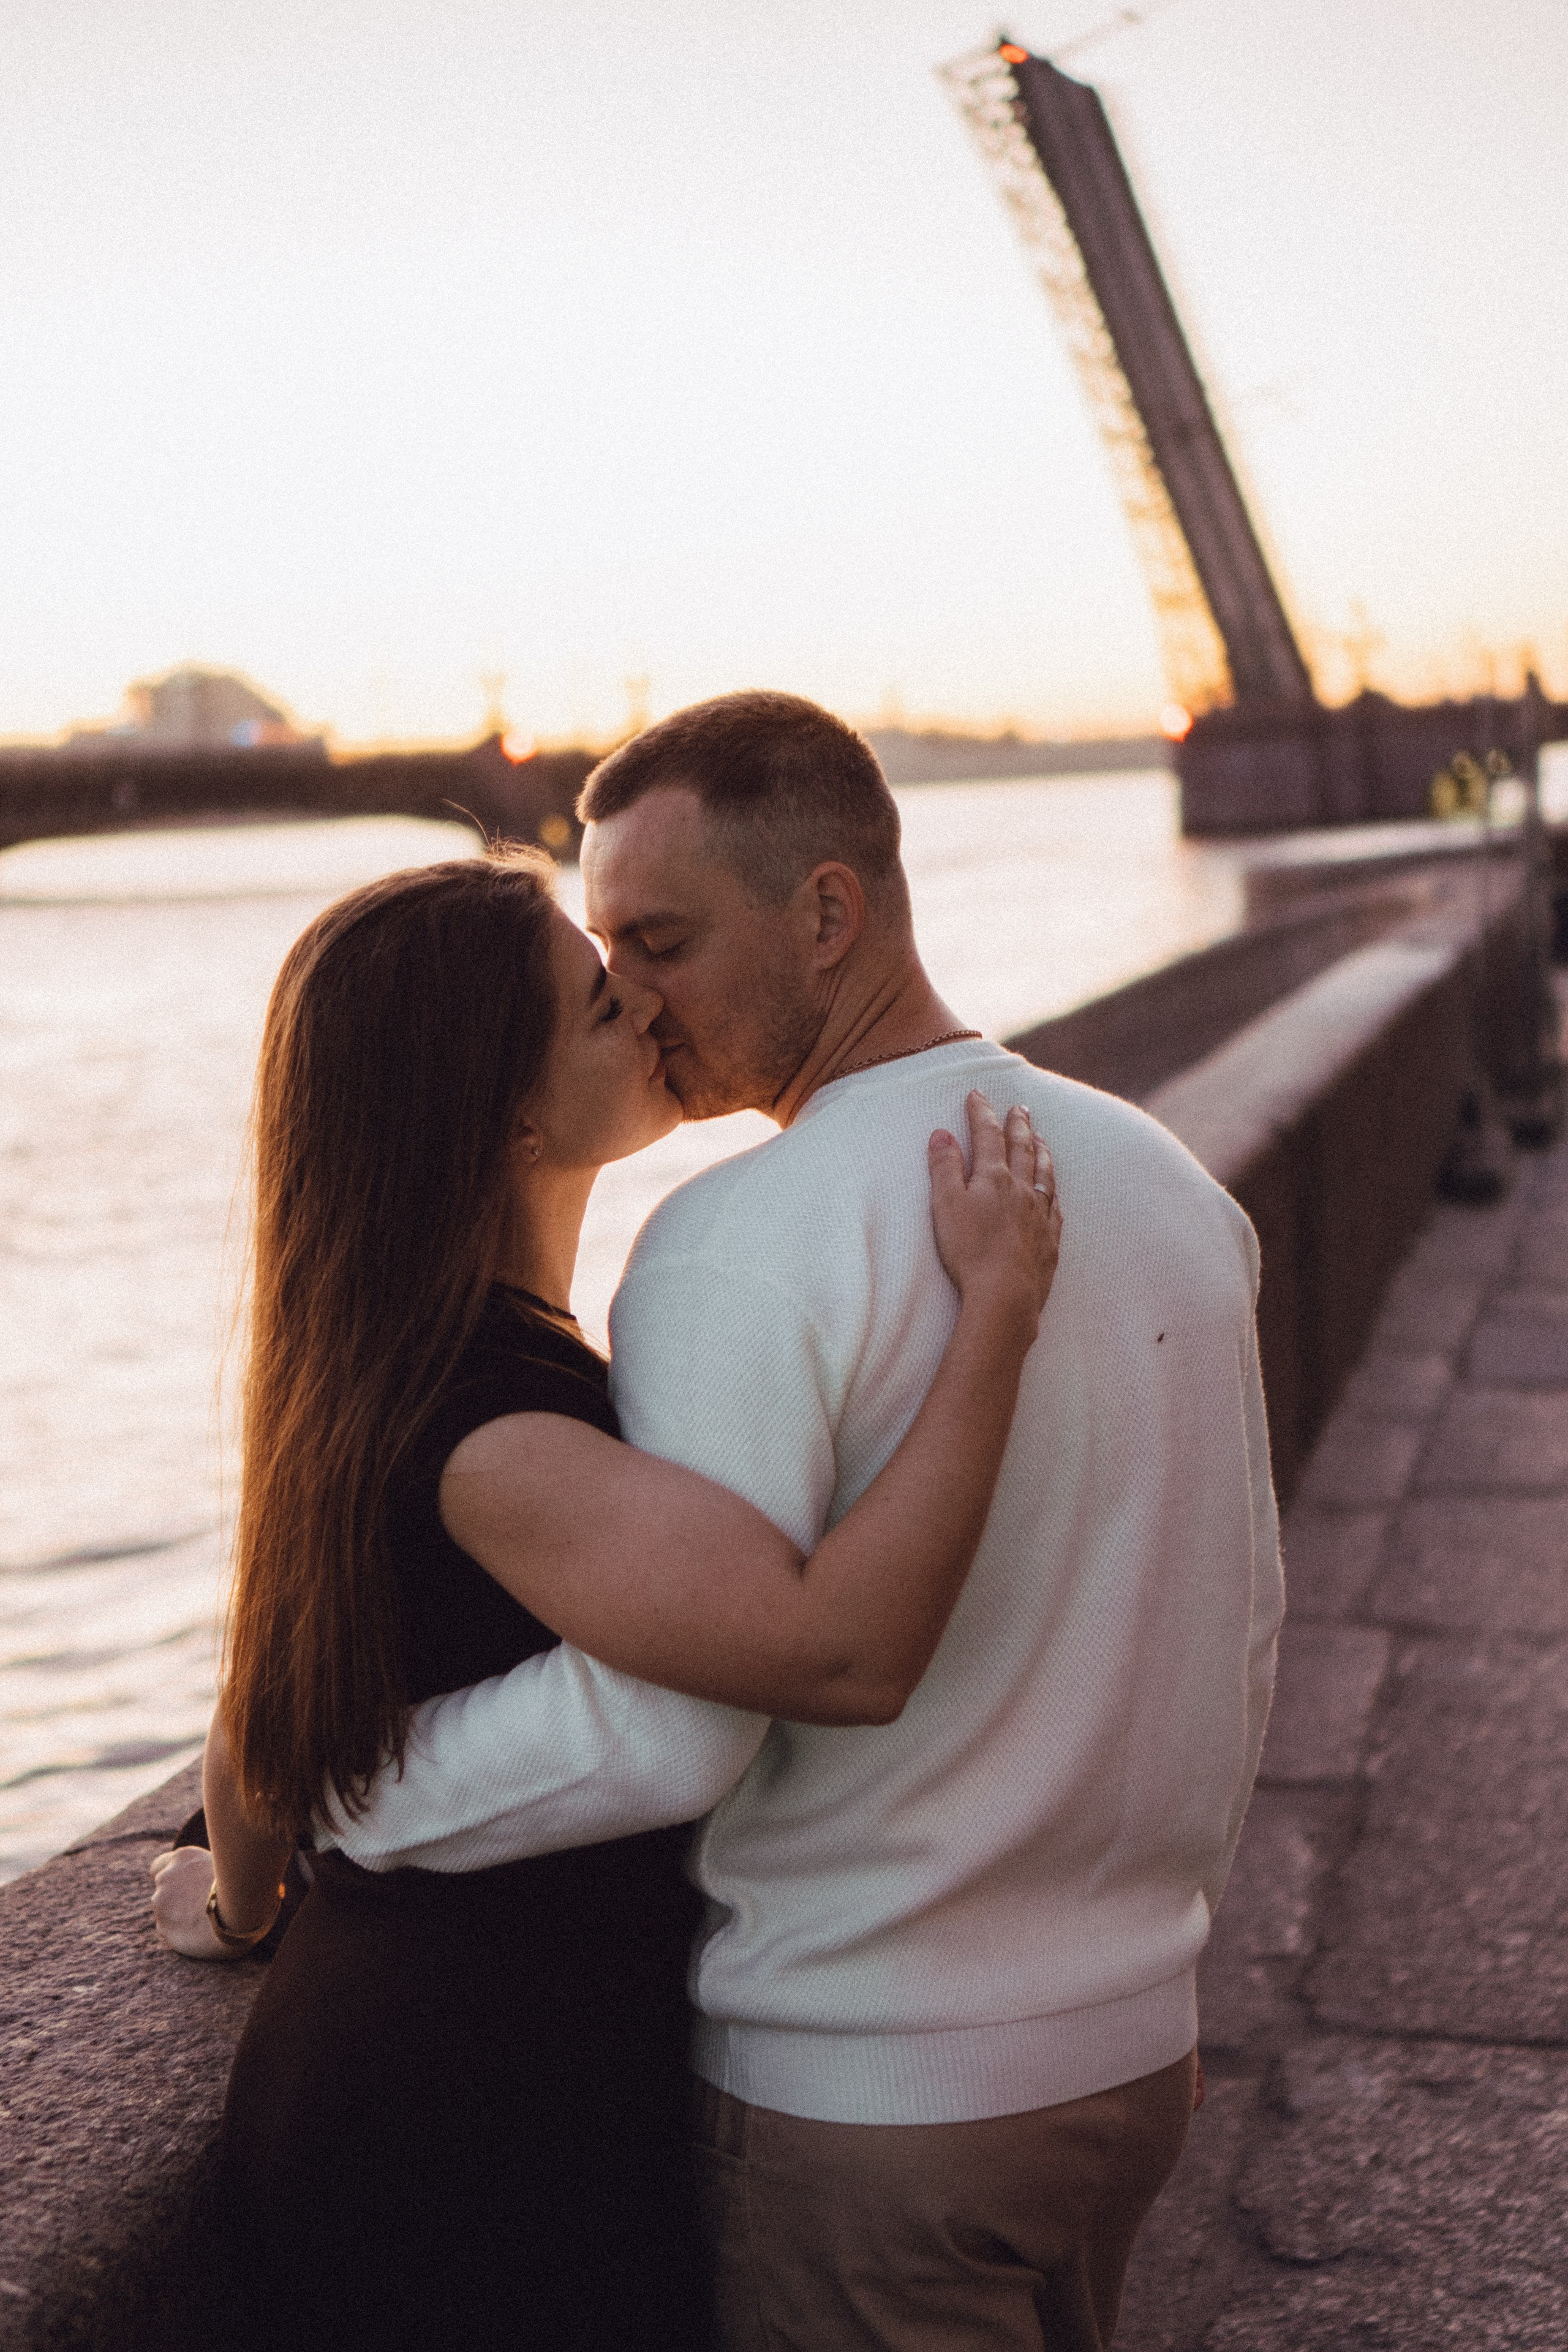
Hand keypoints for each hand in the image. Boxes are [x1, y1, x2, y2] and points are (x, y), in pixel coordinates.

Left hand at [150, 1844, 236, 1961]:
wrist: (242, 1914)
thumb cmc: (242, 1887)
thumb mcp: (224, 1864)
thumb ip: (201, 1868)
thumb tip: (197, 1877)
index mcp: (182, 1857)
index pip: (158, 1867)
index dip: (170, 1877)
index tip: (181, 1887)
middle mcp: (166, 1877)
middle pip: (163, 1891)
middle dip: (176, 1898)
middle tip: (200, 1907)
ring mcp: (162, 1904)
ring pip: (165, 1912)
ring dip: (178, 1916)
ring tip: (204, 1922)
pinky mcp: (164, 1928)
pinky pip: (168, 1931)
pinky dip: (180, 1933)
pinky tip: (200, 1933)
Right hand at [928, 1093, 1061, 1334]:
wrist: (1006, 1294)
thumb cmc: (970, 1251)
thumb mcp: (946, 1206)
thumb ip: (944, 1168)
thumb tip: (942, 1134)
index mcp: (994, 1178)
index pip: (987, 1135)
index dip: (981, 1112)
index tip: (977, 1094)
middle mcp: (1022, 1190)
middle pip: (1022, 1148)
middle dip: (1018, 1125)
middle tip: (1020, 1107)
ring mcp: (1040, 1214)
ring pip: (1044, 1173)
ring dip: (1041, 1151)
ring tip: (1040, 1138)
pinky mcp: (1049, 1240)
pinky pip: (1055, 1206)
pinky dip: (1052, 1190)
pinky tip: (1051, 1189)